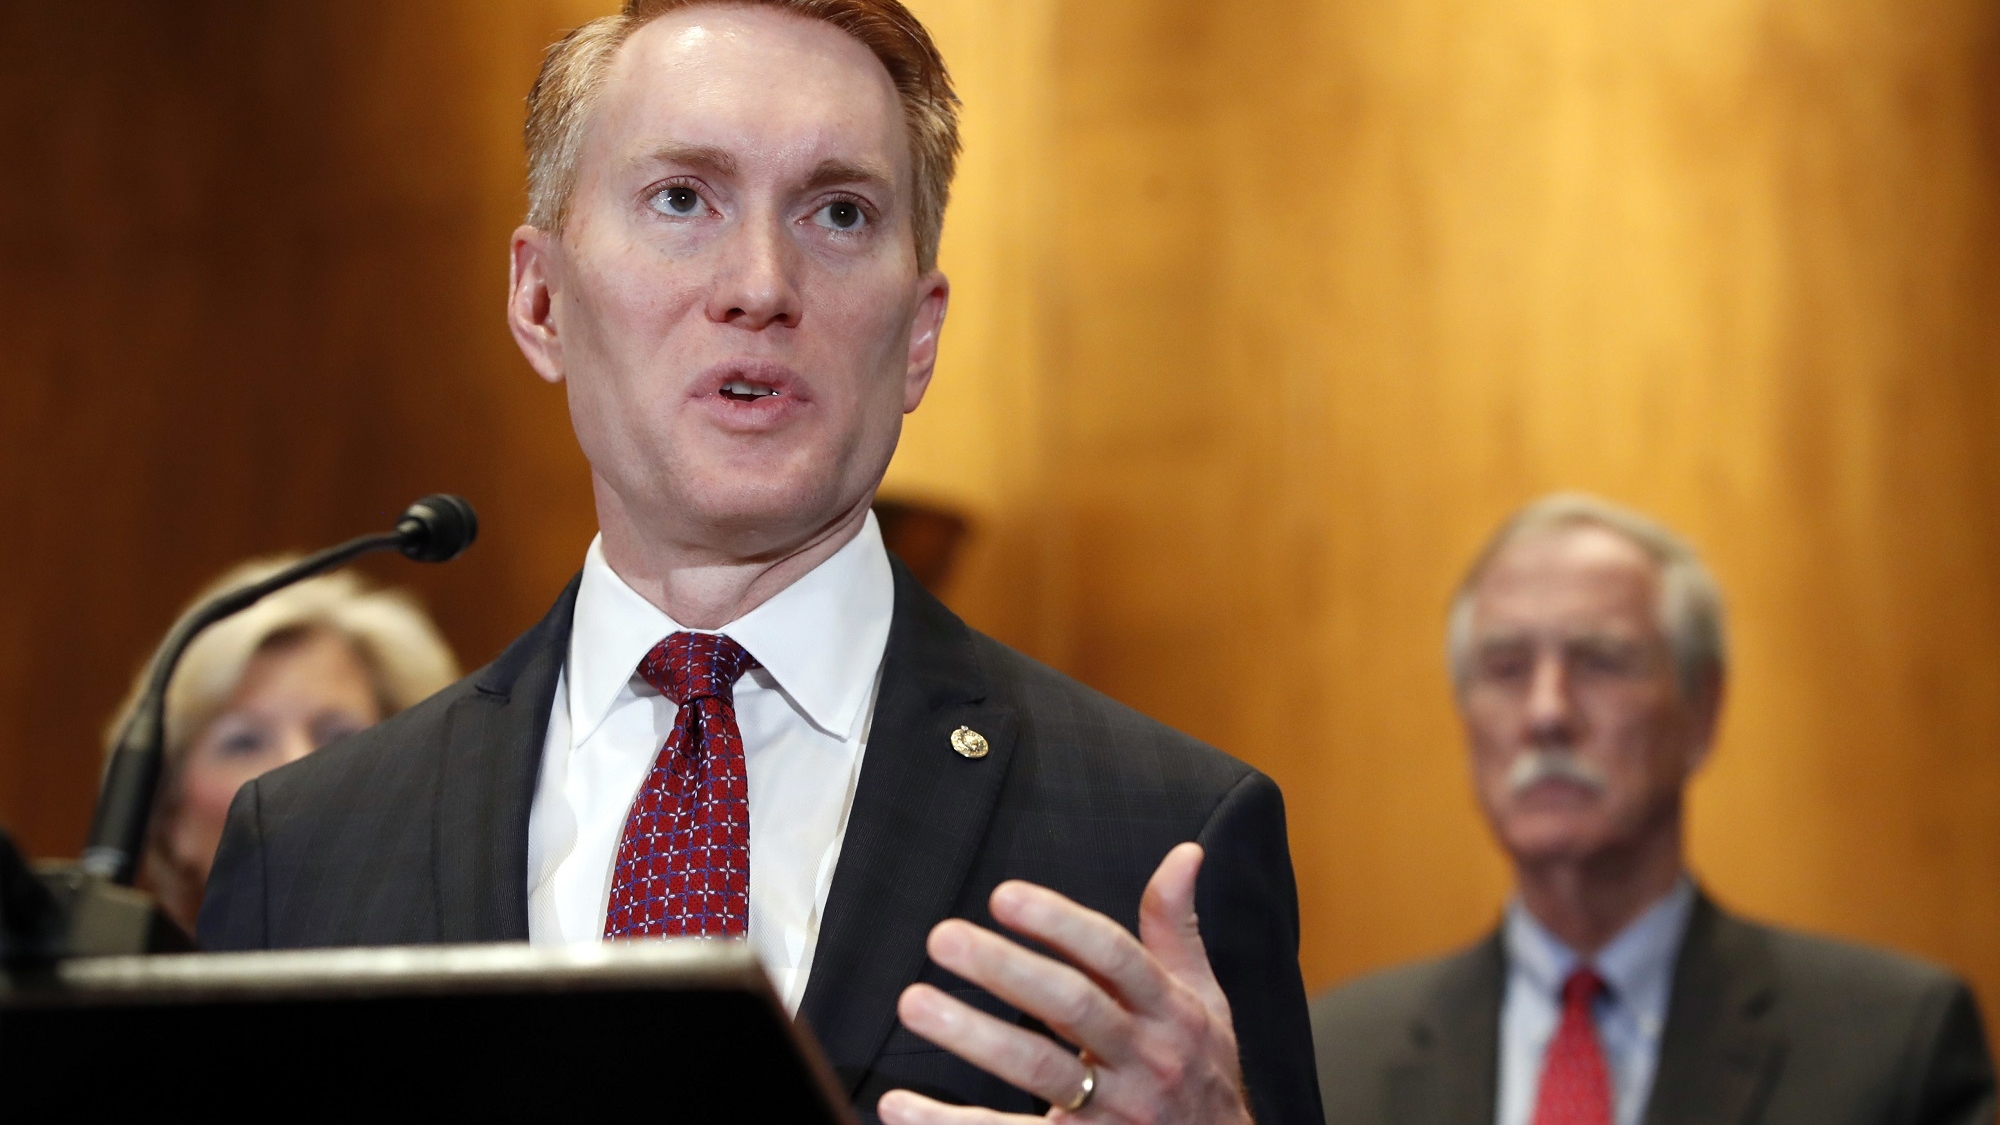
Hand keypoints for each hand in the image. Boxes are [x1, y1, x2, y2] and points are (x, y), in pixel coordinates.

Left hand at [878, 843, 1251, 1124]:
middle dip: (1005, 969)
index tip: (1002, 896)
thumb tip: (1184, 854)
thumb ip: (1177, 928)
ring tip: (914, 1003)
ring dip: (973, 1036)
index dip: (1059, 923)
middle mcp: (1146, 1058)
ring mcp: (1115, 1112)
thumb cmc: (1201, 1070)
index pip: (1115, 956)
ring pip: (1040, 1071)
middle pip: (1072, 1006)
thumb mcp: (1203, 999)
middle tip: (943, 937)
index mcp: (1172, 1010)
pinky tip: (902, 1107)